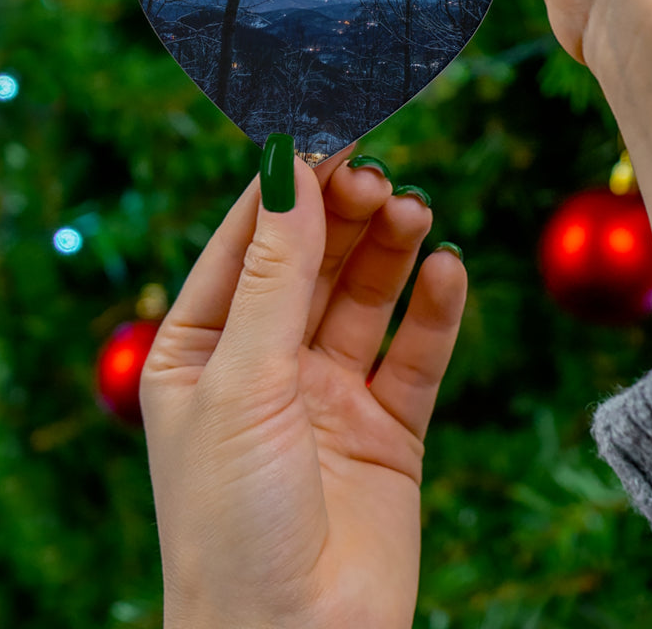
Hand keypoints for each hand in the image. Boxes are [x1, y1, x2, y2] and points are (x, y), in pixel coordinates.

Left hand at [141, 146, 466, 628]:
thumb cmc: (233, 522)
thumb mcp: (243, 381)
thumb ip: (275, 274)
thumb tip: (290, 168)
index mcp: (203, 350)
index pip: (248, 242)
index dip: (288, 186)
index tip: (330, 130)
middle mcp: (267, 364)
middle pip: (314, 261)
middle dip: (345, 215)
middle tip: (379, 178)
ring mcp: (330, 394)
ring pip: (367, 297)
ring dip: (392, 250)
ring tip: (415, 212)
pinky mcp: (389, 426)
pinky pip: (417, 352)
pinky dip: (435, 309)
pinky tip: (448, 271)